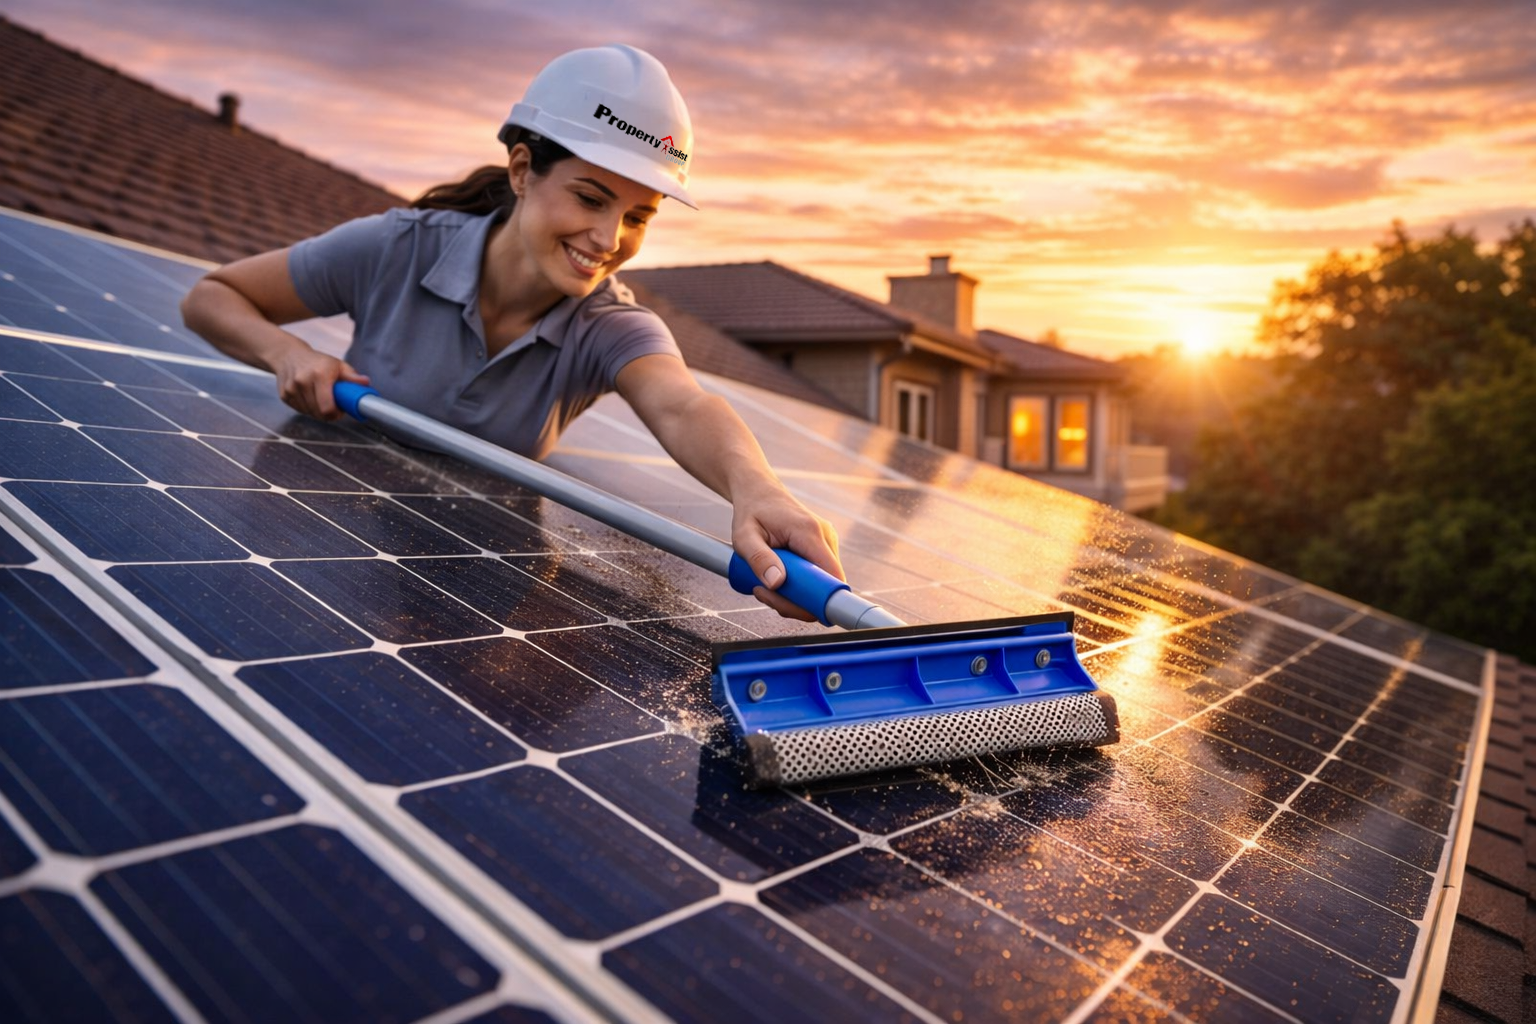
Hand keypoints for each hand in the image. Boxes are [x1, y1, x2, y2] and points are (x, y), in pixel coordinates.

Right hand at [272, 346, 370, 419]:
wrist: (289, 355)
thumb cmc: (317, 361)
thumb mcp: (338, 365)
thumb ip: (352, 376)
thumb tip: (365, 383)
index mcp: (320, 374)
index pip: (327, 407)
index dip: (335, 414)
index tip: (340, 411)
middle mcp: (303, 381)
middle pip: (319, 413)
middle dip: (328, 414)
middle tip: (333, 405)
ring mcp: (291, 389)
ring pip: (309, 413)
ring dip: (317, 412)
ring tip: (321, 398)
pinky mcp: (284, 395)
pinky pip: (300, 410)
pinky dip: (307, 408)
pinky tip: (309, 397)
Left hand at [730, 484, 844, 620]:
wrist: (759, 492)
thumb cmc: (751, 511)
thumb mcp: (744, 536)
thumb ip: (759, 558)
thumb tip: (777, 583)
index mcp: (809, 532)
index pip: (831, 576)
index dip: (818, 600)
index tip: (787, 606)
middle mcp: (826, 537)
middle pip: (826, 587)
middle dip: (796, 600)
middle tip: (762, 592)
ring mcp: (827, 542)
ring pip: (822, 585)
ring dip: (795, 594)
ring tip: (764, 583)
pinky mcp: (823, 547)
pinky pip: (818, 577)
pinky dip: (799, 585)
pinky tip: (777, 577)